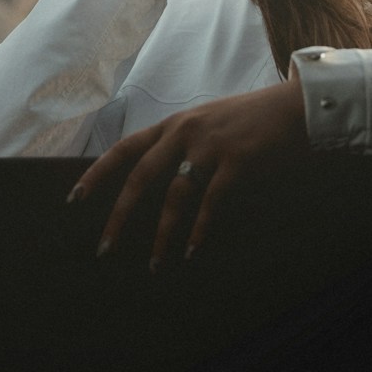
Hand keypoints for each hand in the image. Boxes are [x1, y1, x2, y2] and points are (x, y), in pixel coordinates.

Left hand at [69, 79, 308, 269]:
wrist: (297, 107)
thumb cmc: (254, 119)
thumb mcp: (210, 122)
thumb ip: (184, 143)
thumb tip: (162, 173)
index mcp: (175, 123)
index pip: (125, 148)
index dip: (97, 174)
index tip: (74, 199)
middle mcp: (186, 132)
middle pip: (140, 176)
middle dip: (119, 215)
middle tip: (103, 248)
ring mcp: (210, 146)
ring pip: (174, 196)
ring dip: (162, 235)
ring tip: (154, 264)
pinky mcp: (236, 162)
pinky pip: (210, 203)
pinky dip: (199, 231)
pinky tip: (192, 252)